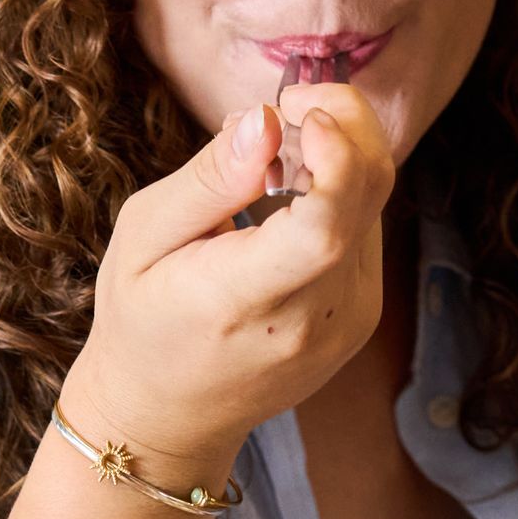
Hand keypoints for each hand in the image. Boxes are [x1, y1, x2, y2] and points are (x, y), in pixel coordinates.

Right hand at [63, 80, 391, 479]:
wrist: (171, 414)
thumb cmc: (143, 317)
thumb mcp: (143, 237)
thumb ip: (209, 178)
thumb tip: (266, 119)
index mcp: (244, 301)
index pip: (322, 231)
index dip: (334, 157)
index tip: (302, 112)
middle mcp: (311, 319)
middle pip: (366, 196)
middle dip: (341, 122)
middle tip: (287, 104)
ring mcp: (347, 322)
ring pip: (374, 204)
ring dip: (338, 156)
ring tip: (273, 162)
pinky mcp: (362, 316)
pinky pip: (367, 229)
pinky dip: (340, 193)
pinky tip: (289, 198)